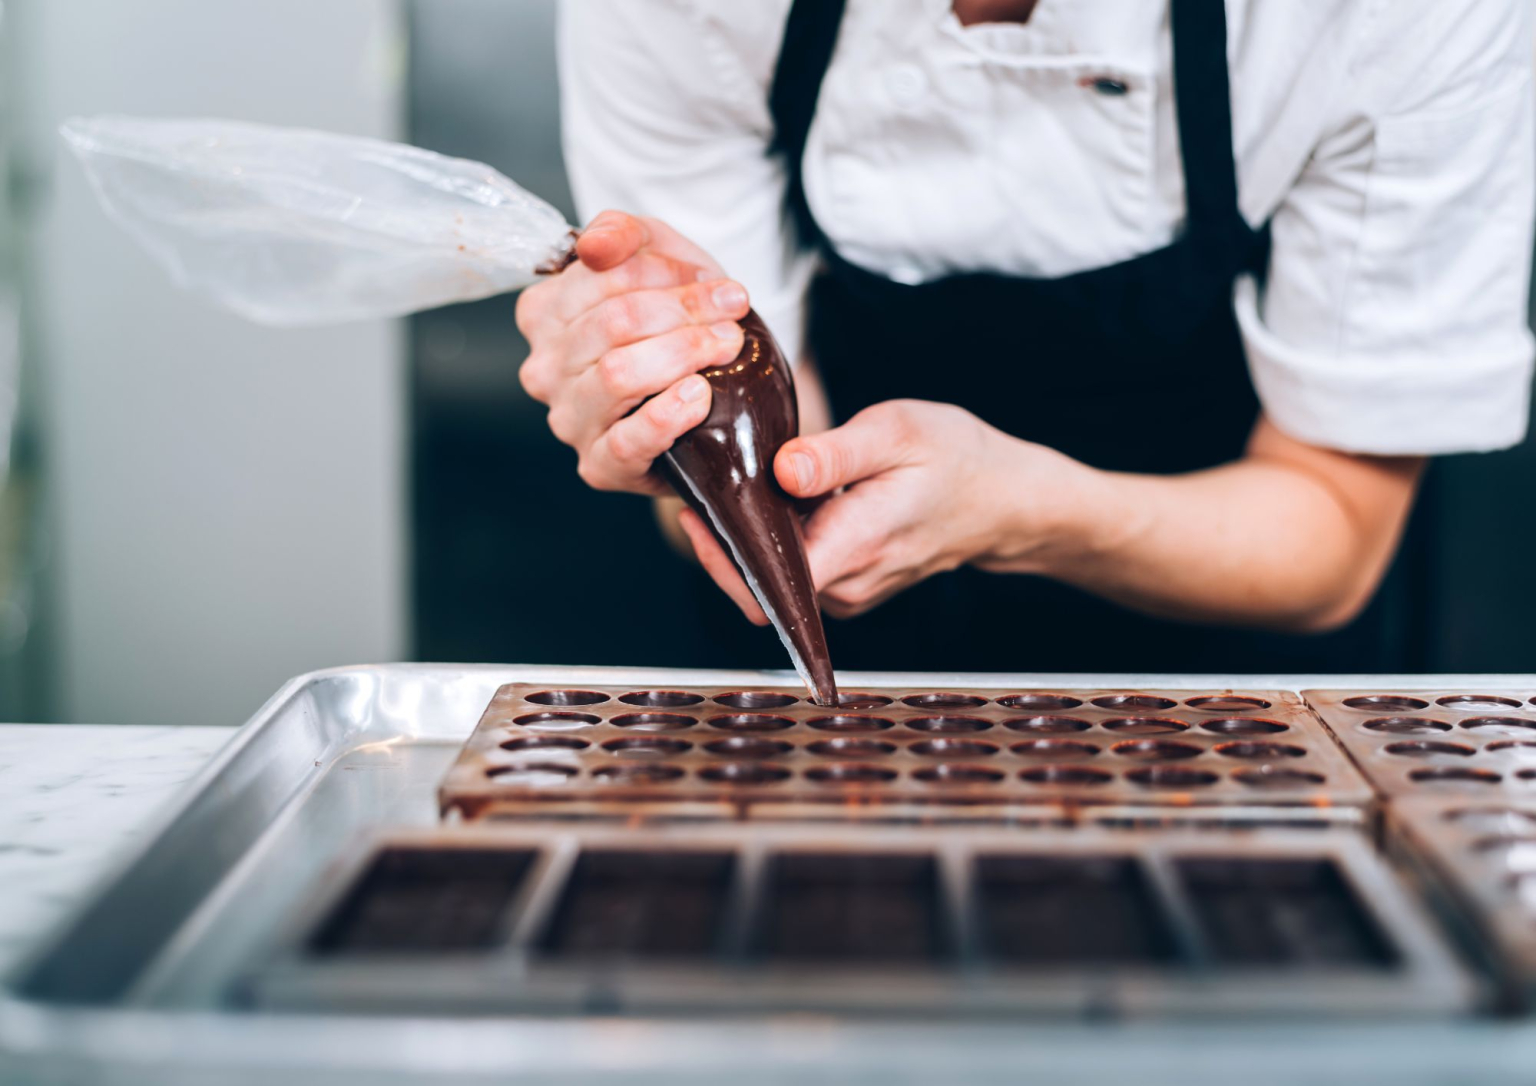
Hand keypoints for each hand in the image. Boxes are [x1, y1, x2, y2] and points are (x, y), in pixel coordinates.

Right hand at [515, 210, 749, 494]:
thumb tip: (593, 245)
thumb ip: (623, 232)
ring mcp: (569, 420)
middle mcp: (544, 368)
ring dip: (684, 352)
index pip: (598, 276)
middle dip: (685, 310)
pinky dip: (668, 415)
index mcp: (544, 313)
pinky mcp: (599, 465)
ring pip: (618, 375)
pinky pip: (628, 440)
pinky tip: (700, 396)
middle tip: (733, 310)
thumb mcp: (656, 259)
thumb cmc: (674, 324)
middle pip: (613, 323)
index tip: (716, 282)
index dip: (667, 272)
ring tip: (726, 346)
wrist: (709, 396)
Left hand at [685, 399, 1086, 621]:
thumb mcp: (898, 432)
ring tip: (729, 484)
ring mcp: (848, 591)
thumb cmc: (955, 458)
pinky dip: (775, 541)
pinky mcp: (847, 584)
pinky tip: (768, 498)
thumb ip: (837, 455)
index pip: (767, 581)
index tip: (695, 509)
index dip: (721, 552)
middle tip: (699, 485)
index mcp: (855, 546)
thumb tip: (782, 469)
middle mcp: (848, 584)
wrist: (1002, 497)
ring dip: (746, 539)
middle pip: (759, 583)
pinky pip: (795, 570)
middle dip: (721, 540)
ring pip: (774, 577)